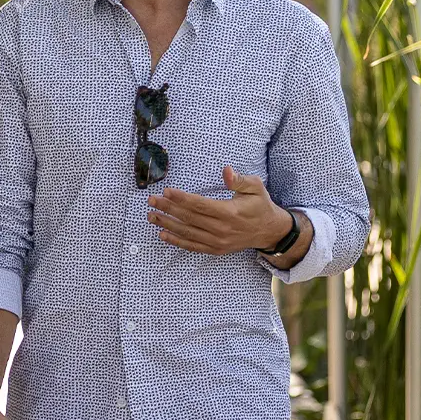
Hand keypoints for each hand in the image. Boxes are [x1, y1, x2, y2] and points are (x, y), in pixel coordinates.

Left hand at [149, 168, 297, 258]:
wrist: (269, 231)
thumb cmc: (260, 205)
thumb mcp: (255, 187)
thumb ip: (239, 180)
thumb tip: (226, 170)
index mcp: (230, 213)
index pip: (200, 205)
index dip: (181, 198)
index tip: (166, 191)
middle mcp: (222, 229)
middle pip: (189, 218)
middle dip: (168, 208)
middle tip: (152, 200)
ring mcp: (218, 241)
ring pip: (188, 233)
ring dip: (167, 224)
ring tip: (151, 216)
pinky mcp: (216, 249)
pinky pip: (193, 246)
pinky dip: (177, 241)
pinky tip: (163, 234)